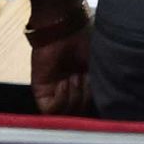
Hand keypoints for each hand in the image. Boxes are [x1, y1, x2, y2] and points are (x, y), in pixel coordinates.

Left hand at [26, 0, 92, 115]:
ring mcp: (54, 92)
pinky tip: (64, 82)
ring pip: (65, 115)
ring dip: (74, 98)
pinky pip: (49, 110)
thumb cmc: (84, 41)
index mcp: (84, 85)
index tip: (98, 86)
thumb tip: (103, 104)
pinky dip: (60, 100)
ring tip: (74, 77)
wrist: (66, 28)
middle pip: (78, 114)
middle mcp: (70, 91)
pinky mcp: (40, 91)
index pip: (88, 107)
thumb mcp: (98, 67)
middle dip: (85, 98)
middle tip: (85, 78)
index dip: (95, 102)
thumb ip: (98, 88)